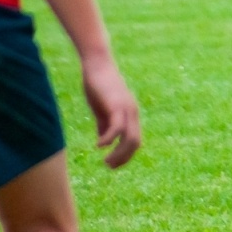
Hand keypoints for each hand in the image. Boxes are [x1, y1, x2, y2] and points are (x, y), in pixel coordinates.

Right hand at [82, 54, 140, 168]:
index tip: (112, 165)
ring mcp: (126, 109)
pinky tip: (99, 145)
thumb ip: (104, 124)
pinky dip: (109, 139)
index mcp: (130, 115)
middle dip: (123, 159)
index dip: (126, 156)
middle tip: (108, 167)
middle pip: (135, 143)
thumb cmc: (98, 85)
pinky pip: (117, 127)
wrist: (96, 65)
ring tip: (105, 162)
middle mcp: (132, 113)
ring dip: (118, 153)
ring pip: (130, 138)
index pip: (135, 141)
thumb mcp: (102, 109)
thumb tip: (104, 141)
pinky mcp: (116, 105)